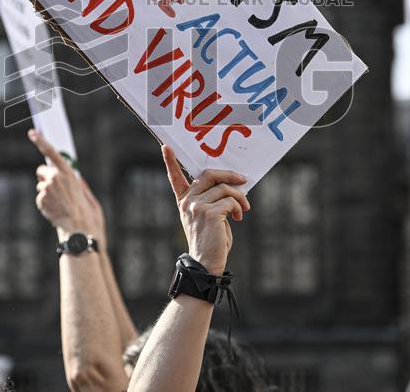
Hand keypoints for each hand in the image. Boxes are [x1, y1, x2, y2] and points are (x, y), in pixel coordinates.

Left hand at [30, 129, 106, 243]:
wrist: (79, 230)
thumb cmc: (87, 212)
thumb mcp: (86, 192)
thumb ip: (77, 182)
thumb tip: (74, 177)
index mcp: (67, 172)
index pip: (51, 152)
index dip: (41, 141)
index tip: (32, 132)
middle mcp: (55, 177)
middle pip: (42, 171)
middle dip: (46, 176)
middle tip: (56, 187)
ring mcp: (46, 189)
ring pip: (41, 186)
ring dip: (47, 191)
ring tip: (60, 203)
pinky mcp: (40, 199)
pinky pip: (40, 197)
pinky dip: (45, 202)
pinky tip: (55, 209)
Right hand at [162, 145, 249, 274]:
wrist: (207, 263)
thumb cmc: (211, 240)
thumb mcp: (208, 216)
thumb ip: (212, 199)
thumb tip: (232, 184)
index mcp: (184, 201)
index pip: (175, 178)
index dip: (170, 161)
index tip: (166, 146)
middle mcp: (188, 201)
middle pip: (210, 175)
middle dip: (229, 175)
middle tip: (243, 180)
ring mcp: (197, 206)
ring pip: (225, 188)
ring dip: (240, 197)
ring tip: (244, 209)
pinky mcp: (209, 213)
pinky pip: (230, 200)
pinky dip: (239, 207)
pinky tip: (239, 217)